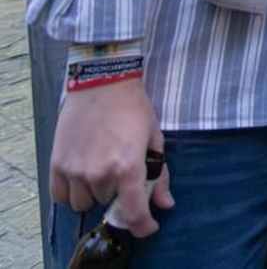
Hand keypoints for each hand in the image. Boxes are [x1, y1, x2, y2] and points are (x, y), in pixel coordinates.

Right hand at [50, 79, 172, 237]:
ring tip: (101, 169)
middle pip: (108, 202)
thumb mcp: (154, 139)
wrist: (102, 83)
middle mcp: (99, 173)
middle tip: (121, 170)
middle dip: (117, 191)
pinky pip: (60, 197)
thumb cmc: (133, 109)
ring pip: (84, 202)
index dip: (143, 226)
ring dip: (94, 192)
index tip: (148, 226)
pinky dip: (71, 193)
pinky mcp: (57, 164)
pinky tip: (81, 177)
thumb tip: (165, 204)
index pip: (133, 212)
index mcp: (128, 167)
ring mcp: (75, 170)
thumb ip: (159, 175)